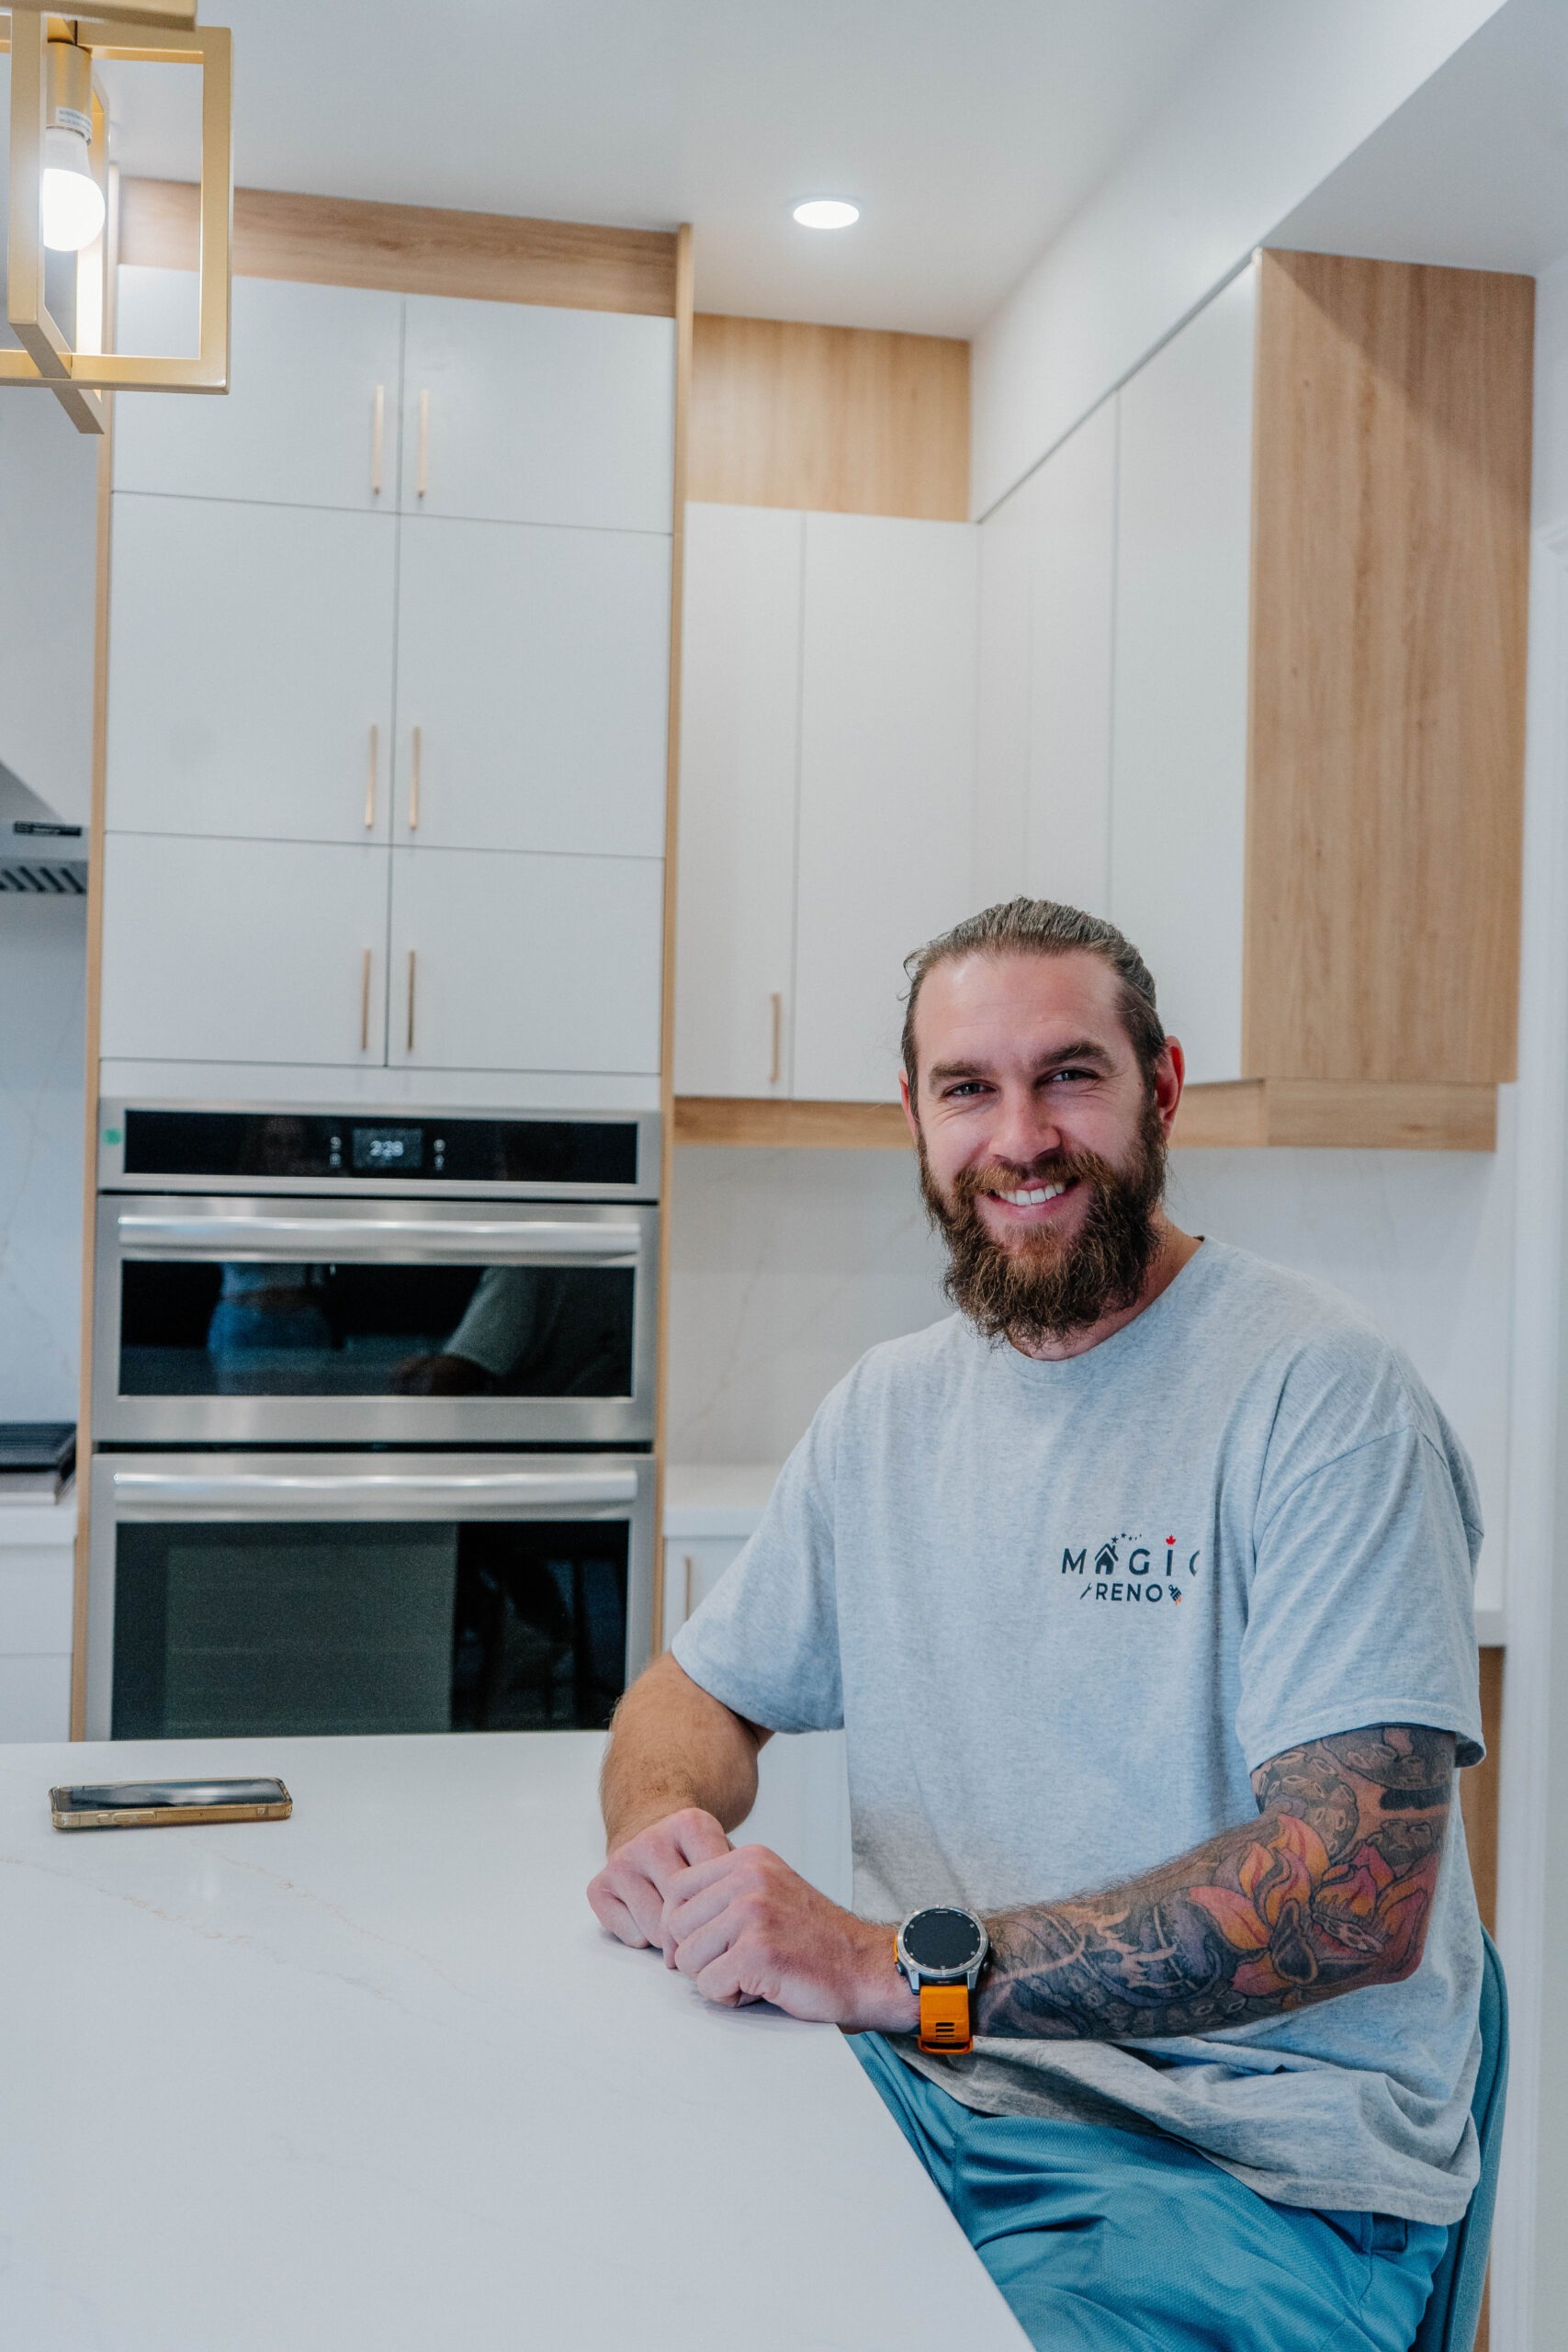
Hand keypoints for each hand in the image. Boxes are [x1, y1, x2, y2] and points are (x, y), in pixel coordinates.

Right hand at [588, 1806, 731, 1948]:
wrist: (647, 1826)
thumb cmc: (692, 1851)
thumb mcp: (722, 1852)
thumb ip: (735, 1881)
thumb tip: (741, 1926)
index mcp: (690, 1825)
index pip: (711, 1887)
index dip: (721, 1915)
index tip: (727, 1925)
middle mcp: (651, 1839)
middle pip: (682, 1912)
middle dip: (696, 1934)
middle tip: (704, 1937)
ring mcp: (621, 1862)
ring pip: (657, 1931)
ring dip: (671, 1942)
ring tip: (679, 1926)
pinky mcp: (598, 1887)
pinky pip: (633, 1937)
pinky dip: (645, 1940)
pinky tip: (651, 1919)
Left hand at [661, 1844, 917, 2031]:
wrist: (868, 1967)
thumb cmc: (817, 1941)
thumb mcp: (769, 1894)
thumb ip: (723, 1896)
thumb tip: (668, 1928)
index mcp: (747, 1860)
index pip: (676, 1890)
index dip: (684, 1927)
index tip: (709, 1946)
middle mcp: (747, 1878)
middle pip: (675, 1927)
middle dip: (698, 1956)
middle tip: (737, 1963)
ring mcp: (752, 1912)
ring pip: (687, 1959)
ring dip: (716, 1978)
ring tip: (755, 1973)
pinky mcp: (757, 1951)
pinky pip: (710, 1986)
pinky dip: (732, 1997)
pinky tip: (764, 1986)